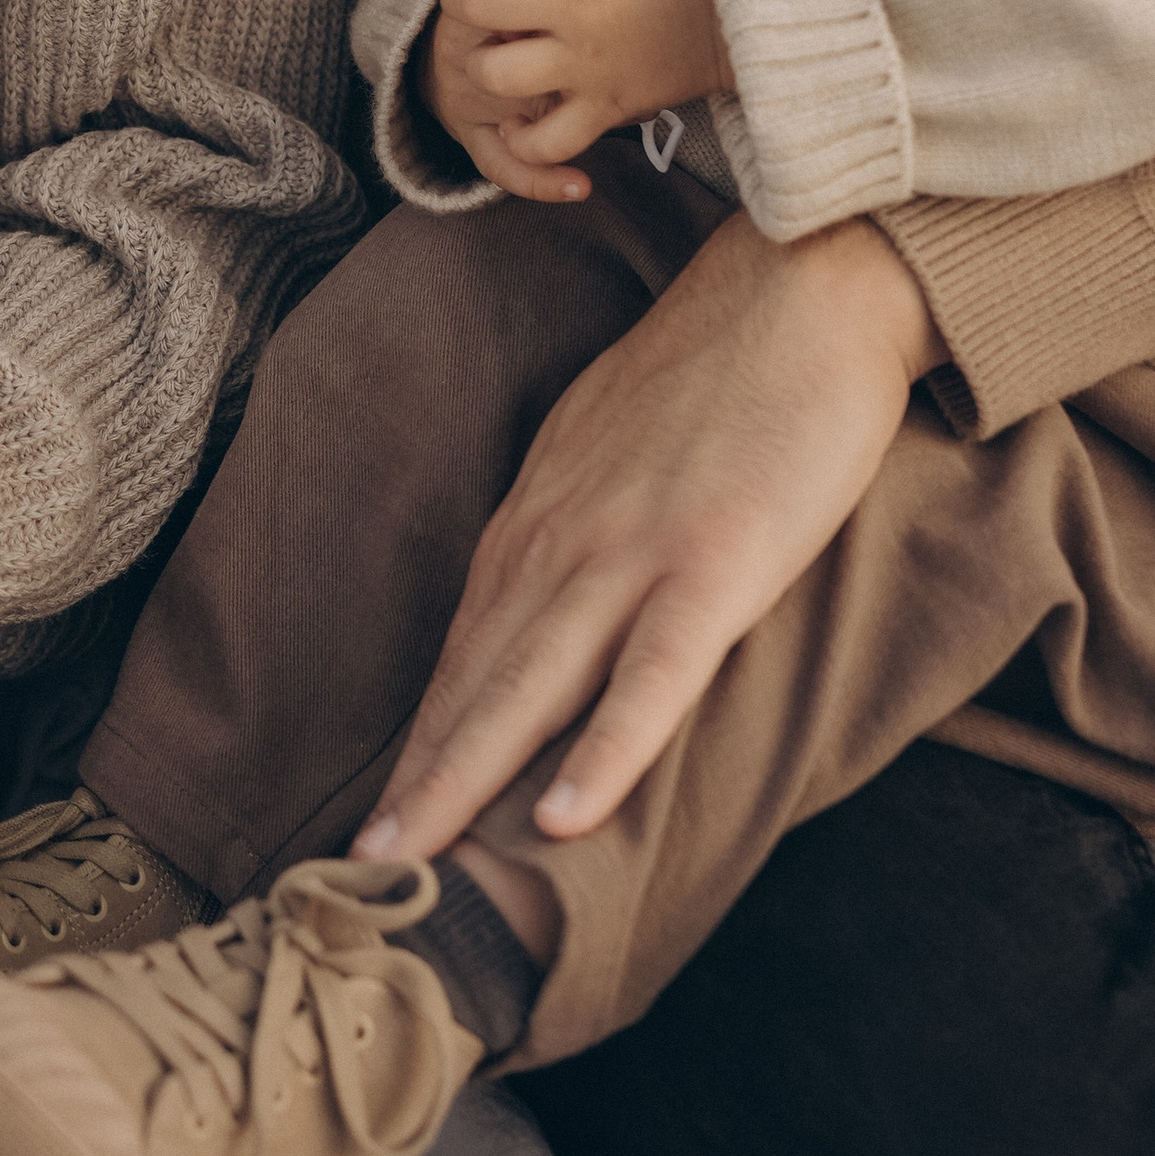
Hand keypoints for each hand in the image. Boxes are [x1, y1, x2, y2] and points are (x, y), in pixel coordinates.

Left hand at [353, 210, 939, 860]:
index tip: (379, 804)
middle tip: (354, 871)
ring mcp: (635, 551)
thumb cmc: (718, 369)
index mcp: (542, 508)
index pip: (465, 638)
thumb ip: (576, 517)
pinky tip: (563, 815)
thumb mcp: (612, 444)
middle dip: (416, 776)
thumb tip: (546, 586)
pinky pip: (652, 675)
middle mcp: (564, 534)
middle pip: (476, 675)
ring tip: (413, 865)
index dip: (421, 728)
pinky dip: (605, 749)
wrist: (800, 285)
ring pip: (533, 685)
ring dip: (466, 778)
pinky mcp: (716, 564)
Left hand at [426, 0, 727, 201]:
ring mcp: (587, 63)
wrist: (743, 9)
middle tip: (481, 16)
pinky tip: (519, 125)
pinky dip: (525, 142)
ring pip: (496, 76)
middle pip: (476, 9)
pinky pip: (547, 142)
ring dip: (486, 71)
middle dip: (463, 10)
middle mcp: (572, 8)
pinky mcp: (607, 106)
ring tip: (498, 65)